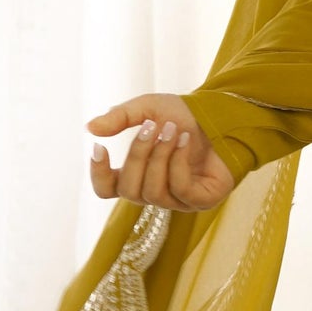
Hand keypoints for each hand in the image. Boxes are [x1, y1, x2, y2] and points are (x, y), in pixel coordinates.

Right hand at [86, 94, 235, 211]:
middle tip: (151, 127)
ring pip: (153, 192)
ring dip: (160, 156)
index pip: (106, 190)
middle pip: (128, 189)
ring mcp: (177, 201)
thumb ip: (120, 117)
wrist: (221, 115)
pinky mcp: (201, 201)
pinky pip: (180, 190)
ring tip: (172, 130)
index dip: (99, 174)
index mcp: (136, 174)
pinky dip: (179, 162)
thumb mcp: (148, 109)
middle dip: (137, 155)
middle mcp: (153, 192)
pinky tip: (185, 141)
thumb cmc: (183, 116)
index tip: (99, 147)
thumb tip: (90, 128)